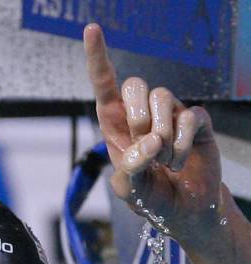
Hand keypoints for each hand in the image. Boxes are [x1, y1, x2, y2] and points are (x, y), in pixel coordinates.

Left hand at [83, 23, 221, 237]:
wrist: (184, 211)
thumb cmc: (151, 198)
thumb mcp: (130, 192)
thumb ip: (130, 171)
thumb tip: (149, 143)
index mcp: (117, 128)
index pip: (105, 87)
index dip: (98, 59)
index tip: (91, 30)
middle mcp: (142, 116)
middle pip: (136, 85)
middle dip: (138, 116)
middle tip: (146, 147)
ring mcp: (170, 116)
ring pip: (163, 97)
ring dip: (163, 136)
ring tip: (164, 162)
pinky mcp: (195, 123)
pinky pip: (190, 116)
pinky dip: (181, 144)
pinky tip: (179, 162)